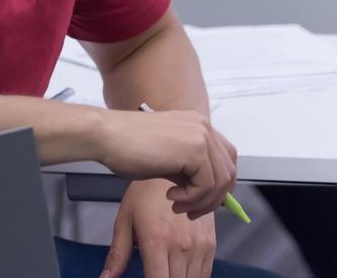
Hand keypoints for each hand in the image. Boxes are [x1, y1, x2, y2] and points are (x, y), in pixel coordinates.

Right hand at [95, 108, 236, 218]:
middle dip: (213, 198)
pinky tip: (170, 197)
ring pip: (221, 182)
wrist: (107, 136)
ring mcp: (201, 135)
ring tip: (177, 205)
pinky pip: (206, 185)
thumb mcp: (168, 157)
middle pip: (229, 172)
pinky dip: (191, 198)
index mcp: (197, 124)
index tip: (202, 202)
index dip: (219, 185)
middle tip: (190, 211)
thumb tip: (208, 190)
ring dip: (200, 201)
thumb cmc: (128, 147)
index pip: (226, 158)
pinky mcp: (194, 149)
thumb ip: (189, 167)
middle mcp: (203, 126)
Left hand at [102, 180, 216, 277]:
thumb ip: (117, 254)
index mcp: (156, 243)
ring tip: (166, 271)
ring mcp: (198, 246)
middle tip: (154, 272)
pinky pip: (205, 273)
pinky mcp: (210, 243)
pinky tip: (181, 271)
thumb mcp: (125, 220)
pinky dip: (194, 277)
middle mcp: (180, 247)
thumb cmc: (144, 194)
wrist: (174, 169)